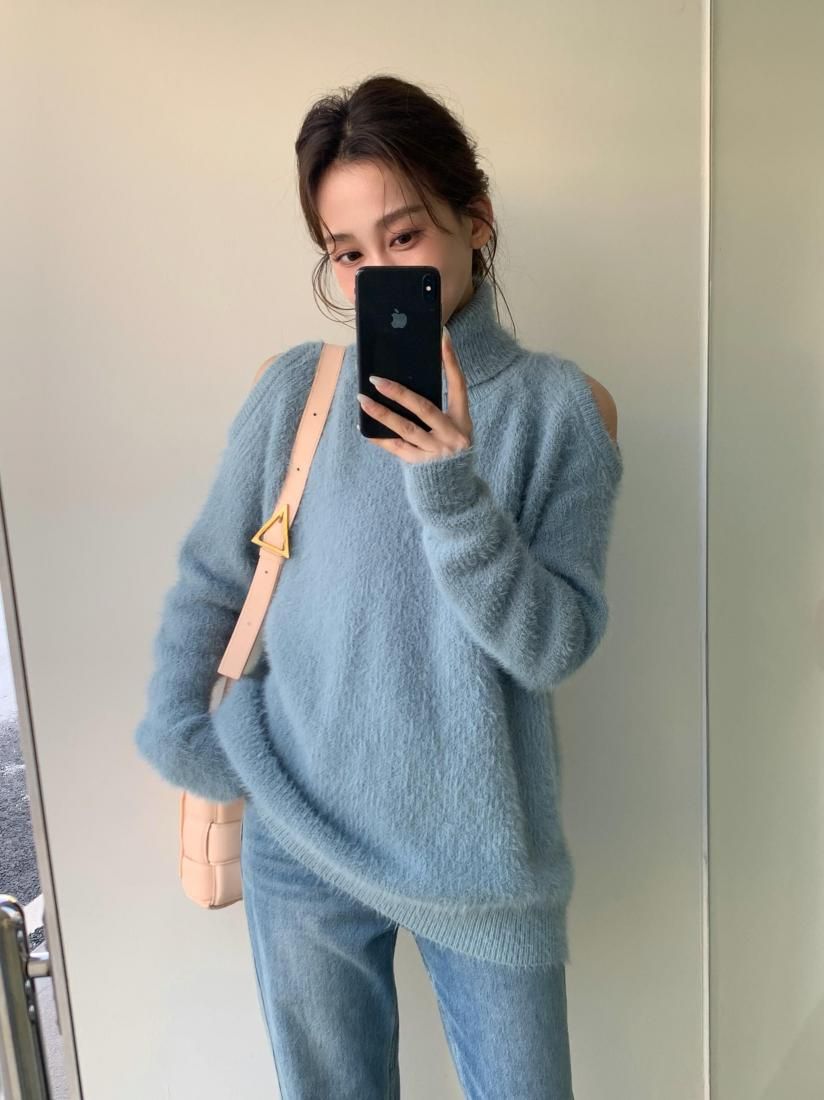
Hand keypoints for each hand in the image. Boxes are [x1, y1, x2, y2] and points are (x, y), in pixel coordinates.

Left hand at [357, 329, 473, 464]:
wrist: (454, 492)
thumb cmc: (450, 453)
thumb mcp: (454, 431)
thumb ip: (438, 413)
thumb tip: (405, 387)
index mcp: (463, 420)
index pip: (459, 384)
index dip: (451, 361)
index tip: (442, 338)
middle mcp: (451, 435)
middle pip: (423, 408)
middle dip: (399, 392)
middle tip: (376, 379)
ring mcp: (435, 451)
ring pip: (404, 428)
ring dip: (381, 413)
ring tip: (361, 399)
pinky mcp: (420, 465)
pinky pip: (394, 447)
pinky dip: (377, 436)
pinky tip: (362, 426)